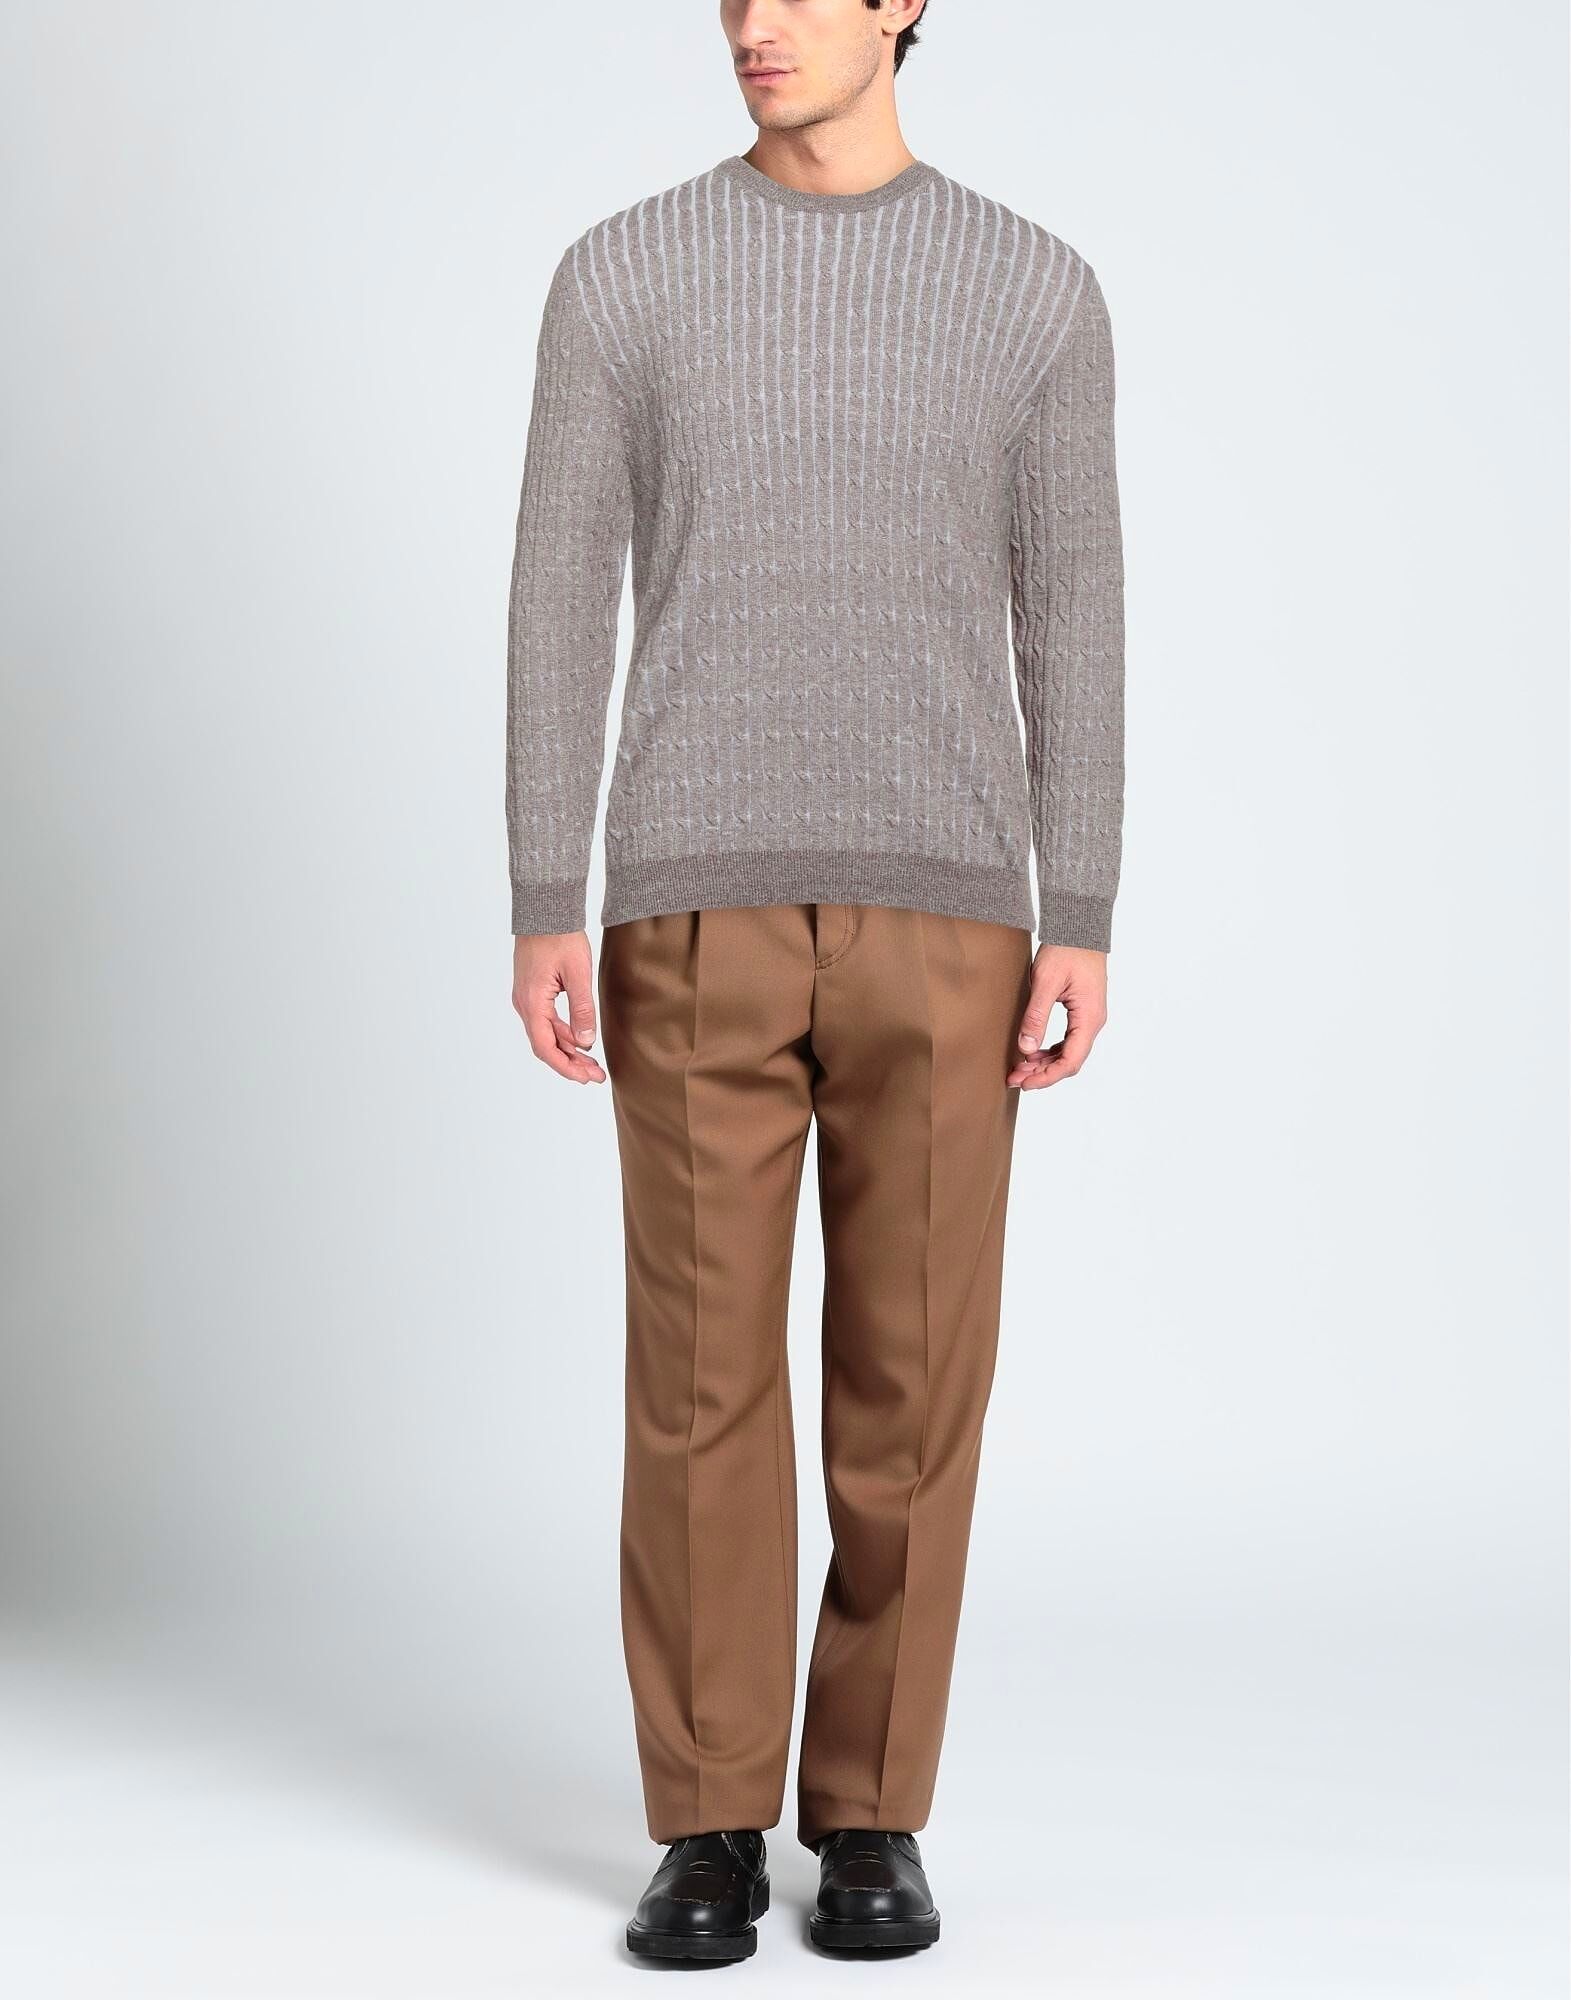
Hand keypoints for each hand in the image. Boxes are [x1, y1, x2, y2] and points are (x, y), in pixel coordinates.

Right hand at [512, 930, 605, 1083]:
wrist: (545, 911)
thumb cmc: (560, 937)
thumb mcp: (578, 974)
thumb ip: (582, 1010)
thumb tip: (586, 1043)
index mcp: (533, 1002)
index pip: (545, 1047)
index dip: (565, 1067)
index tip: (585, 1078)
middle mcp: (524, 1004)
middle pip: (545, 1045)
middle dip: (570, 1063)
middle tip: (596, 1075)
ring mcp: (526, 998)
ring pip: (546, 1034)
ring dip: (568, 1049)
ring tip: (592, 1062)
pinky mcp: (532, 992)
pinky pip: (546, 1021)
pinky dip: (563, 1033)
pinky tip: (581, 1039)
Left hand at [1007, 944, 1107, 1089]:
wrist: (1079, 929)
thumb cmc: (1066, 950)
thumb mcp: (1046, 982)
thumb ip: (1036, 1016)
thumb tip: (1026, 1048)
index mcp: (1089, 1018)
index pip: (1071, 1061)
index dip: (1047, 1077)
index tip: (1025, 1083)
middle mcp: (1093, 1022)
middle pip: (1070, 1061)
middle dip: (1042, 1073)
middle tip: (1014, 1077)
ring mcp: (1089, 1018)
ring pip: (1068, 1052)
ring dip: (1045, 1063)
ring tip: (1019, 1068)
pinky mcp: (1081, 1012)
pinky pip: (1067, 1040)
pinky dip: (1049, 1050)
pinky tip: (1031, 1052)